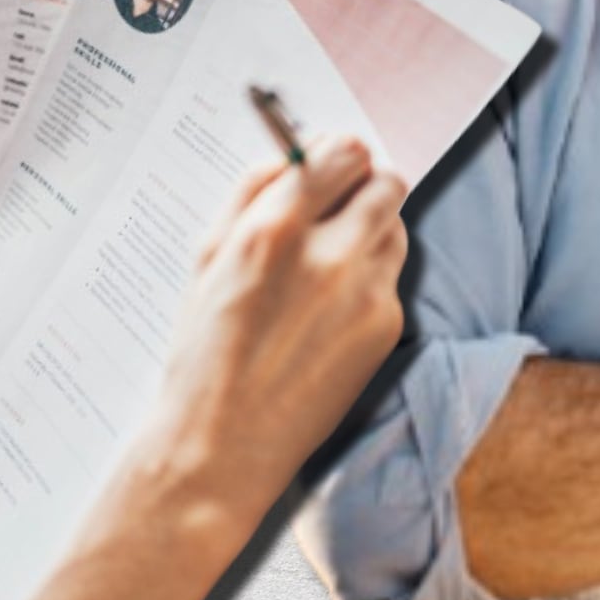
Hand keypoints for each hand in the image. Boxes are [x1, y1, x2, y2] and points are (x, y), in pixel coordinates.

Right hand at [121, 135, 408, 529]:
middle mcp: (329, 255)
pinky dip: (369, 281)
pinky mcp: (387, 326)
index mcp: (275, 230)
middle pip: (387, 182)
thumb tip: (294, 155)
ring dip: (372, 231)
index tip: (331, 164)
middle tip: (341, 204)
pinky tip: (330, 312)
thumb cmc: (203, 352)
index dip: (339, 155)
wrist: (220, 446)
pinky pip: (391, 278)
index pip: (344, 152)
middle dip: (365, 185)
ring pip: (395, 227)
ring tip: (329, 264)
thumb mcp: (207, 259)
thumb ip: (251, 193)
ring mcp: (366, 292)